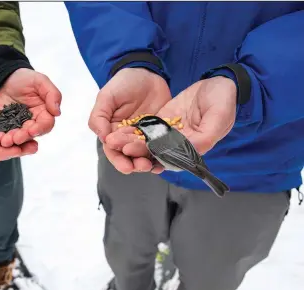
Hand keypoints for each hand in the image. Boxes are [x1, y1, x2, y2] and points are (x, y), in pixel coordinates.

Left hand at [0, 68, 61, 146]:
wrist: (3, 77)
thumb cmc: (24, 78)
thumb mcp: (40, 81)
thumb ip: (52, 94)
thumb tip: (57, 112)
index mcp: (44, 113)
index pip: (46, 124)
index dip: (40, 129)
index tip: (31, 130)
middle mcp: (32, 122)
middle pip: (31, 134)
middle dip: (23, 137)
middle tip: (16, 139)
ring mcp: (18, 126)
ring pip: (18, 137)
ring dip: (12, 140)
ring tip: (4, 141)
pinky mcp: (5, 126)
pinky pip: (4, 134)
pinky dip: (1, 137)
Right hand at [90, 68, 170, 173]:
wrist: (147, 72)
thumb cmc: (123, 83)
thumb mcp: (107, 96)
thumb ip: (100, 117)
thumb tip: (103, 138)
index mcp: (112, 131)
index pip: (113, 150)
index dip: (119, 160)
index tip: (126, 167)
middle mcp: (127, 137)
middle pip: (129, 156)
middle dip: (135, 164)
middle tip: (143, 166)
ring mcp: (145, 135)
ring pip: (145, 154)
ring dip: (149, 162)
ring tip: (154, 166)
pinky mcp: (160, 132)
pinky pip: (161, 145)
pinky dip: (163, 154)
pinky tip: (167, 159)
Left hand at [115, 76, 236, 166]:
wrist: (221, 83)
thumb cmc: (224, 99)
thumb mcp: (219, 116)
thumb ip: (206, 136)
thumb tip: (191, 150)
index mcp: (194, 147)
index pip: (170, 156)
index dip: (151, 156)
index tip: (135, 152)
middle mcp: (180, 144)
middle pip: (154, 151)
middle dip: (135, 149)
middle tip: (118, 146)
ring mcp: (170, 134)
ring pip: (147, 141)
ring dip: (130, 141)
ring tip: (114, 140)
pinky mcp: (163, 123)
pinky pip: (146, 129)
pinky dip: (133, 131)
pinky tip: (119, 130)